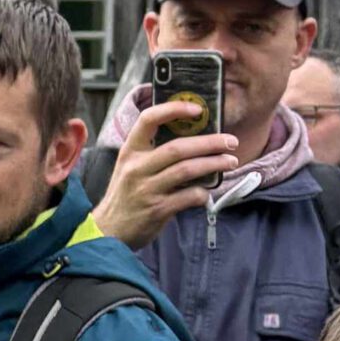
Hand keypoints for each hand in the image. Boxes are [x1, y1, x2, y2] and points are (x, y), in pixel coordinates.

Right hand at [89, 101, 239, 248]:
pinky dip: (203, 193)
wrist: (108, 231)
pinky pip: (188, 196)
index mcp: (130, 152)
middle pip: (178, 148)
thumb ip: (153, 153)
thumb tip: (194, 139)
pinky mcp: (157, 210)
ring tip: (230, 161)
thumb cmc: (125, 196)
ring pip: (187, 170)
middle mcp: (136, 168)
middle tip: (231, 142)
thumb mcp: (130, 168)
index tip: (197, 109)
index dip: (174, 110)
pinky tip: (206, 193)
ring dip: (214, 164)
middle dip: (210, 142)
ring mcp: (146, 189)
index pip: (148, 120)